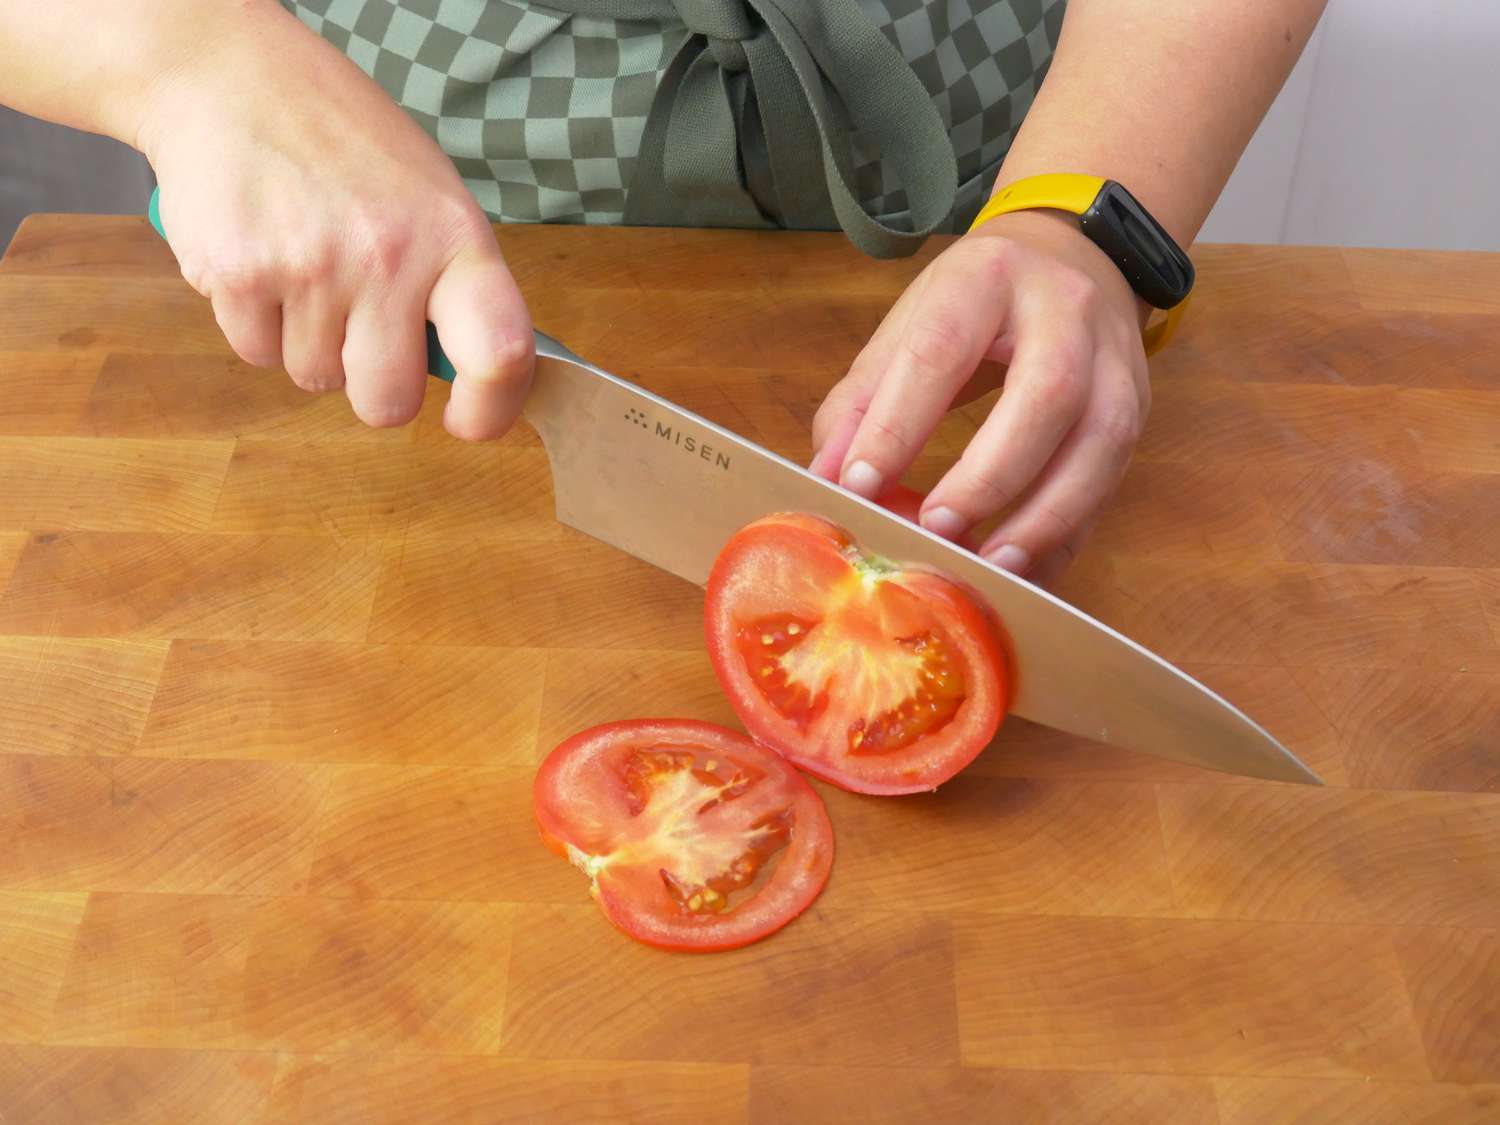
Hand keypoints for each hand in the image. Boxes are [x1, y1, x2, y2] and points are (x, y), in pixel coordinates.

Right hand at [138, 2, 530, 438]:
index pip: (500, 352)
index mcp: (455, 237)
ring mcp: (311, 268)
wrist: (230, 77)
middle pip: (386, 400)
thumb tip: (465, 371)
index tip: (468, 421)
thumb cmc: (343, 143)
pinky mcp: (238, 274)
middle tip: (361, 339)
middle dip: (371, 389)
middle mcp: (389, 257)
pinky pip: (255, 352)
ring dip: (307, 343)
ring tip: (303, 267)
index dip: (491, 409)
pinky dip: (255, 323)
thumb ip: (450, 282)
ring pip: (313, 378)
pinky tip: (262, 258)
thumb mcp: (429, 196)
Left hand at [809, 208, 1150, 583]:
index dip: (898, 423)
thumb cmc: (976, 304)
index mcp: (985, 278)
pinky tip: (1027, 571)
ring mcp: (1113, 359)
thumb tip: (828, 479)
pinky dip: (1068, 534)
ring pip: (1099, 440)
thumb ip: (862, 401)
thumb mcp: (911, 326)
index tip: (860, 485)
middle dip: (989, 474)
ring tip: (992, 566)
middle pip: (1046, 393)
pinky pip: (1111, 480)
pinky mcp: (1139, 405)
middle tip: (936, 529)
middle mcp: (1063, 310)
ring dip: (1046, 516)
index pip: (940, 350)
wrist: (1072, 259)